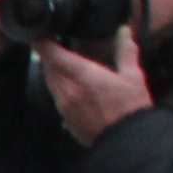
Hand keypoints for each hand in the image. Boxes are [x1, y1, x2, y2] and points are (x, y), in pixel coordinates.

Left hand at [36, 22, 153, 145]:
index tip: (39, 32)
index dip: (43, 42)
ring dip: (52, 70)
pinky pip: (56, 96)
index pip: (53, 55)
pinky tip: (69, 82)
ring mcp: (64, 105)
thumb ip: (126, 51)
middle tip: (51, 42)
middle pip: (48, 67)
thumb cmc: (131, 107)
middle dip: (48, 54)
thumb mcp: (133, 76)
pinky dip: (58, 85)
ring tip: (60, 59)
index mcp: (82, 76)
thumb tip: (124, 30)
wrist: (126, 142)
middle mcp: (67, 90)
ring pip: (50, 82)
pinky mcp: (65, 117)